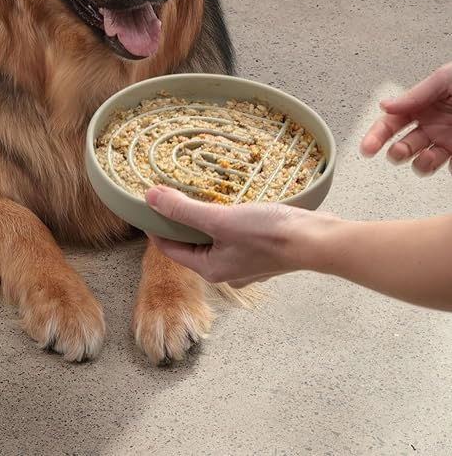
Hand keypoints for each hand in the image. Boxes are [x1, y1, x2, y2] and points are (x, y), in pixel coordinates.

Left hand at [145, 186, 333, 286]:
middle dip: (179, 222)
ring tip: (197, 195)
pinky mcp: (260, 250)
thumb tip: (151, 198)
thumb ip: (184, 209)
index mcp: (210, 269)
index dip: (155, 227)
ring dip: (203, 219)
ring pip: (213, 239)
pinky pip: (232, 235)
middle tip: (170, 196)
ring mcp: (245, 262)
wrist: (317, 241)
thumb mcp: (220, 219)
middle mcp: (225, 270)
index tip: (147, 206)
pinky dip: (225, 220)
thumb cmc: (270, 235)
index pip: (169, 249)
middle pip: (191, 245)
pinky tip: (229, 203)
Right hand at [360, 62, 451, 173]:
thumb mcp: (444, 79)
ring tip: (426, 158)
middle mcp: (433, 126)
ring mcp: (448, 142)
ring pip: (423, 162)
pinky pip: (450, 168)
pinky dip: (448, 167)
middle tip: (398, 152)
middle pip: (402, 145)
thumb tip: (386, 105)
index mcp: (422, 106)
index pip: (391, 123)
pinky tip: (451, 158)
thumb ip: (415, 94)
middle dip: (396, 152)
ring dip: (419, 163)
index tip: (367, 148)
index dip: (376, 135)